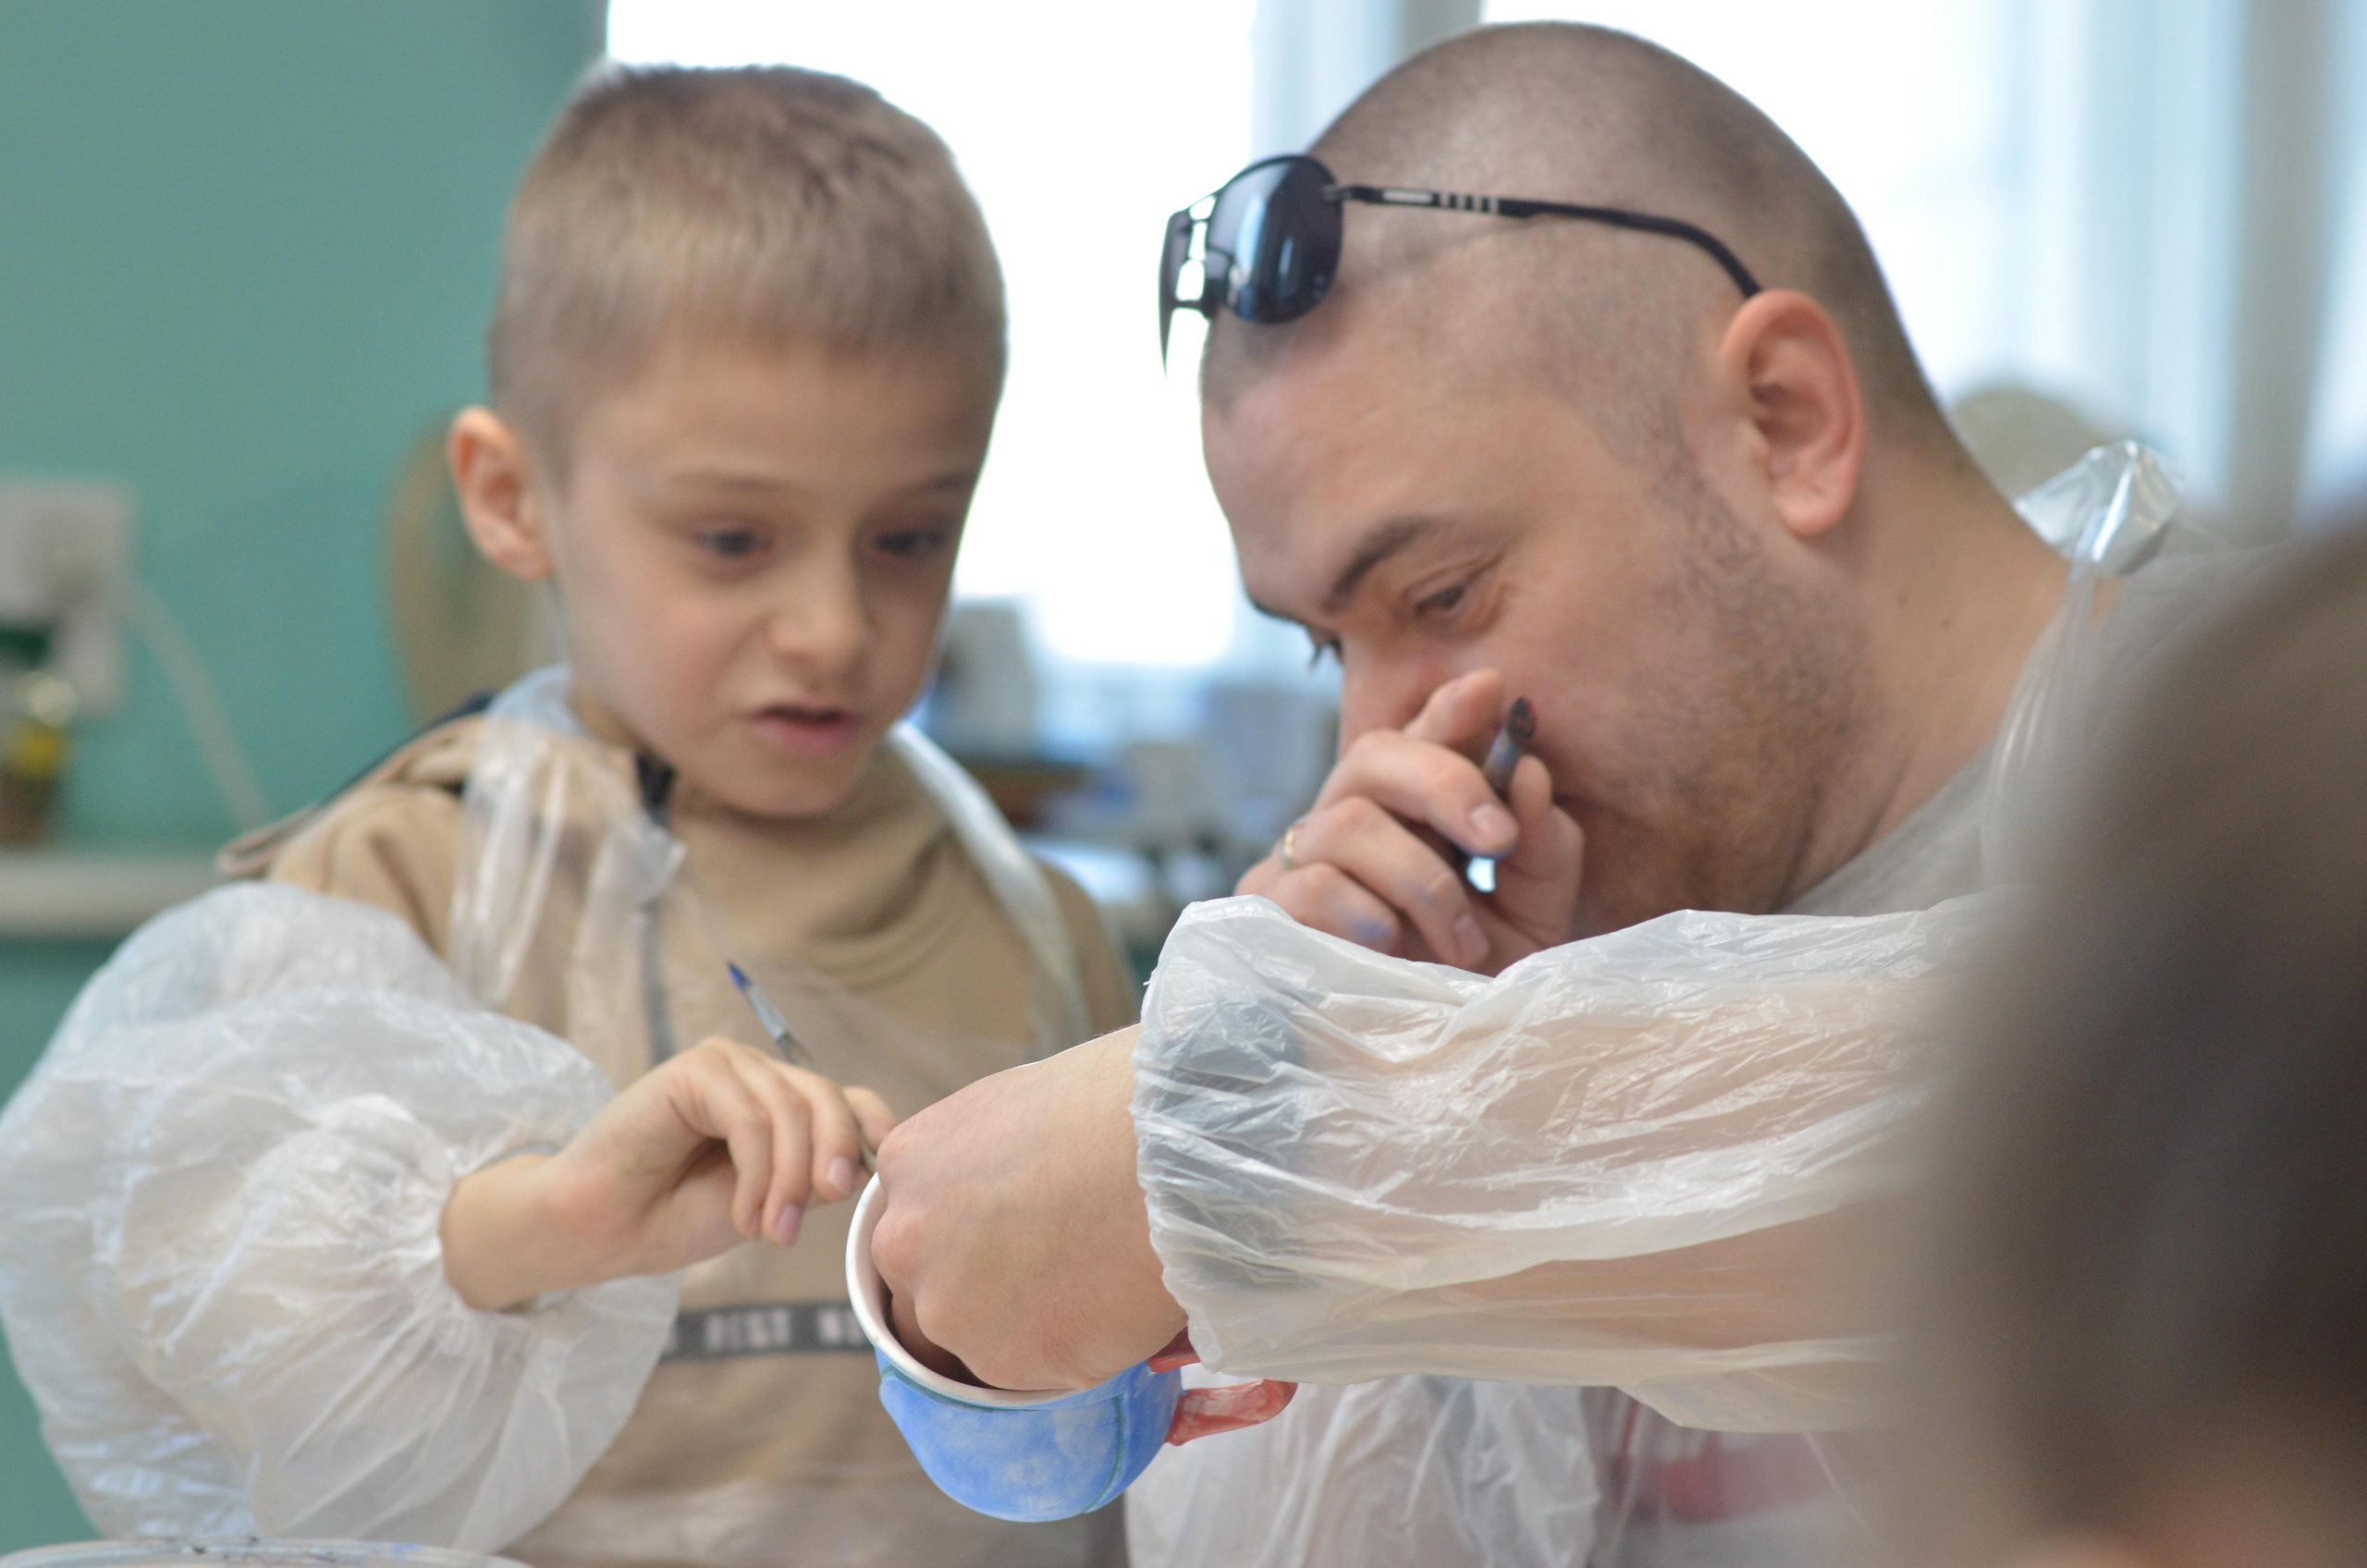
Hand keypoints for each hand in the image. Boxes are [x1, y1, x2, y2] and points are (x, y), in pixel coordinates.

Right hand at [441, 1036, 895, 1310]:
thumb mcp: (767, 1203)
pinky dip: (758, 1174)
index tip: (884, 1177)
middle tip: (804, 1229)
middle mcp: (758, 1075)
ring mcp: (727, 1066)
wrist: (600, 1230)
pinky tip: (744, 1217)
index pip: (849, 1100)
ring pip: (792, 1112)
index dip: (874, 1130)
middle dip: (828, 1166)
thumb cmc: (676, 1217)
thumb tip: (865, 1165)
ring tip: (771, 1234)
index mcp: (781, 1102)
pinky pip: (751, 1118)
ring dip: (788, 1183)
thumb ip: (812, 1179)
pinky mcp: (694, 1069)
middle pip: (828, 1101)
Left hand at [869, 1029, 1184, 1391]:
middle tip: (1050, 1278)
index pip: (918, 1226)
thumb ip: (986, 1163)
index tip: (1014, 1241)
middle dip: (980, 1292)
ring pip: (974, 1339)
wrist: (1173, 1153)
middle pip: (927, 1288)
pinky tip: (1111, 1310)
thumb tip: (1006, 1198)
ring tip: (1093, 1291)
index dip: (968, 1240)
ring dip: (1022, 1329)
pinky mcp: (1001, 1361)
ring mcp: (949, 1306)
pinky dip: (1066, 1353)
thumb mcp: (1019, 1107)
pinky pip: (1028, 1371)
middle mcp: (906, 1239)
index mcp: (909, 1163)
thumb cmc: (1117, 1105)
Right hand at [1237, 669, 1583, 972]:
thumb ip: (1543, 847)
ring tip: (1463, 944)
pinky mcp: (1266, 915)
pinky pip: (1314, 885)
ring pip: (1348, 822)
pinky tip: (1393, 949)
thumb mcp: (1535, 917)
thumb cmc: (1473, 987)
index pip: (1418, 736)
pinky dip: (1369, 913)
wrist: (1420, 1072)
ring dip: (1422, 880)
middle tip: (1499, 838)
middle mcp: (1349, 824)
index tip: (1492, 694)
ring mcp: (1298, 865)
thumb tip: (1527, 776)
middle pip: (1372, 754)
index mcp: (1410, 813)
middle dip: (1444, 782)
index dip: (1448, 708)